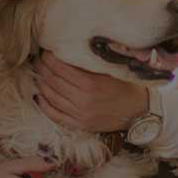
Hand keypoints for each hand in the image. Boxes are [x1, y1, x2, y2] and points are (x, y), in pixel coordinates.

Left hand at [33, 54, 147, 132]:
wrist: (139, 111)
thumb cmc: (126, 86)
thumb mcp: (110, 71)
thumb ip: (89, 64)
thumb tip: (67, 53)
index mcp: (91, 84)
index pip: (61, 68)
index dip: (50, 59)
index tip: (46, 52)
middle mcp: (83, 100)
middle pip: (54, 81)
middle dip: (43, 68)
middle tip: (39, 60)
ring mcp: (80, 115)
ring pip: (52, 97)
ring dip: (42, 84)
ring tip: (39, 74)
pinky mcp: (80, 125)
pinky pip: (55, 115)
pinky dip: (45, 105)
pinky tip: (39, 96)